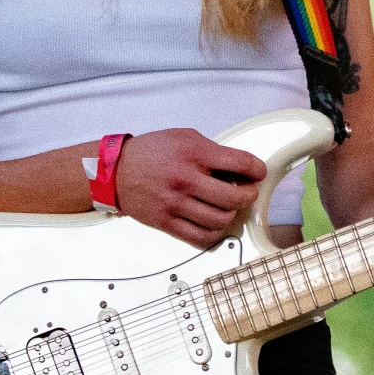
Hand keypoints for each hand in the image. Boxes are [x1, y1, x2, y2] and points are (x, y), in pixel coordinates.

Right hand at [111, 128, 265, 246]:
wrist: (114, 171)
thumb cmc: (151, 152)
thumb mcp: (185, 137)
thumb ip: (212, 151)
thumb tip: (239, 167)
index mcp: (194, 153)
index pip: (241, 163)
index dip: (257, 170)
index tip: (258, 172)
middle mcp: (186, 179)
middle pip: (235, 197)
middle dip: (248, 194)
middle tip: (246, 191)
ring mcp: (176, 204)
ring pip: (220, 220)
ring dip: (230, 214)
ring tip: (226, 206)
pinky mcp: (166, 222)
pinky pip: (201, 237)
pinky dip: (213, 233)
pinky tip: (213, 222)